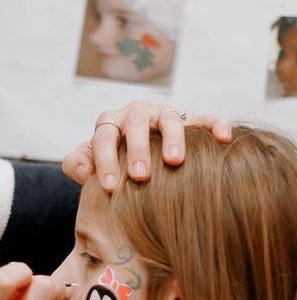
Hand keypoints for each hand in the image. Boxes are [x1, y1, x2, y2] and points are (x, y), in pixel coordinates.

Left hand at [62, 101, 231, 190]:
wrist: (133, 151)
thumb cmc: (109, 161)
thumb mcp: (88, 162)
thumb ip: (77, 164)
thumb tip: (83, 172)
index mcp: (110, 123)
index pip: (104, 138)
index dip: (106, 161)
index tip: (110, 186)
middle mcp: (135, 113)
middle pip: (136, 123)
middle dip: (138, 150)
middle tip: (140, 176)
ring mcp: (162, 114)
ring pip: (169, 118)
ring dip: (172, 138)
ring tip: (175, 161)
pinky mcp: (189, 119)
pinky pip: (204, 117)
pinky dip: (214, 124)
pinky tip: (222, 137)